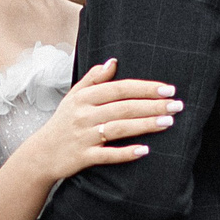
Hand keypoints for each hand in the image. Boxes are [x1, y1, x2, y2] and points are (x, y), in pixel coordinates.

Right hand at [15, 58, 180, 182]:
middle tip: (177, 105)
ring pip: (118, 128)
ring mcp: (84, 136)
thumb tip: (113, 62)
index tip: (168, 89)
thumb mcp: (73, 97)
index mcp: (84, 98)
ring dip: (145, 125)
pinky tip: (144, 150)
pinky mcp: (83, 156)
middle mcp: (84, 115)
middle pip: (123, 107)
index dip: (144, 88)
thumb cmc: (63, 122)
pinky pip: (107, 155)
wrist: (41, 154)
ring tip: (168, 122)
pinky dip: (125, 152)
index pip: (118, 88)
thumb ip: (93, 78)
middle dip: (152, 105)